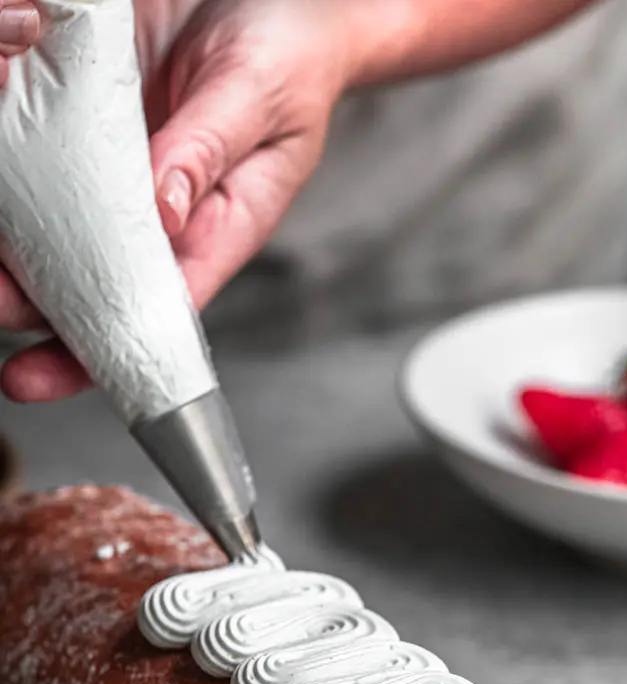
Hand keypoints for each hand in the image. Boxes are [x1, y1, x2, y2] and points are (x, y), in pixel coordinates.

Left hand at [1, 0, 350, 402]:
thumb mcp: (260, 98)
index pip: (148, 313)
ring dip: (2, 234)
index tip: (28, 380)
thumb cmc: (291, 56)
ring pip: (49, 216)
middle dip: (22, 299)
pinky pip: (37, 137)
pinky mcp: (85, 109)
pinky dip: (6, 146)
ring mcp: (115, 162)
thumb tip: (162, 214)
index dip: (89, 355)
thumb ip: (208, 151)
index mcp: (212, 228)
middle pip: (81, 275)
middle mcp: (156, 210)